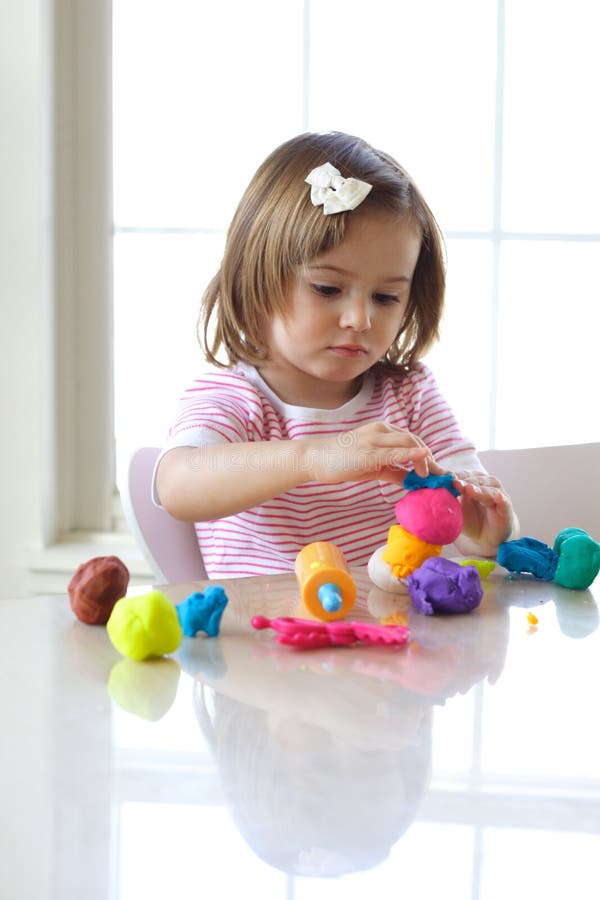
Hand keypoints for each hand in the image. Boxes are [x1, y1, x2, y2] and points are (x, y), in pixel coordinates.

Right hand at [305, 422, 430, 484]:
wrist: (316, 458)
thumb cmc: (341, 461)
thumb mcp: (371, 466)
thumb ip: (392, 471)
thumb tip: (411, 481)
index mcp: (382, 431)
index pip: (411, 440)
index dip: (427, 456)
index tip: (437, 472)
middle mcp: (381, 431)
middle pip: (414, 439)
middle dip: (430, 459)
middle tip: (438, 477)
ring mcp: (375, 439)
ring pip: (409, 442)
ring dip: (425, 459)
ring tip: (432, 476)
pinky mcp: (369, 452)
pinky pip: (395, 451)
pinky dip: (412, 453)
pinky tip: (424, 458)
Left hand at [448, 469, 516, 555]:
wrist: (487, 537)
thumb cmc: (471, 520)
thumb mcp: (456, 509)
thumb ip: (448, 499)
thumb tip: (432, 490)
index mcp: (473, 482)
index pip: (463, 475)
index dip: (453, 476)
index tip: (443, 477)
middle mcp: (487, 485)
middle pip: (475, 479)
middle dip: (464, 481)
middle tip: (454, 482)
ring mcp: (498, 495)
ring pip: (489, 488)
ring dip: (479, 489)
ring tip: (469, 489)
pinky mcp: (506, 508)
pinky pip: (504, 502)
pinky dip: (501, 499)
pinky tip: (497, 497)